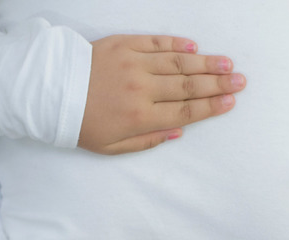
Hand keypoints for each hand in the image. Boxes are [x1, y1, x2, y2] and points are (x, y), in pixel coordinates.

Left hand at [79, 35, 245, 154]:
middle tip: (240, 80)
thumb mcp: (112, 147)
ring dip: (205, 63)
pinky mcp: (121, 44)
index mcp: (140, 117)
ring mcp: (132, 63)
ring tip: (226, 63)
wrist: (47, 92)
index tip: (231, 102)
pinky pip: (155, 42)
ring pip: (177, 63)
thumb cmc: (79, 124)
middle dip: (218, 84)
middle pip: (188, 86)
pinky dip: (176, 44)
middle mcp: (141, 89)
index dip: (211, 106)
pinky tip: (193, 47)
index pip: (185, 111)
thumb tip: (177, 132)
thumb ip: (147, 142)